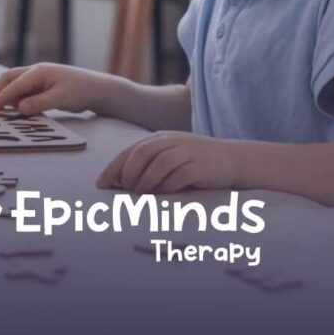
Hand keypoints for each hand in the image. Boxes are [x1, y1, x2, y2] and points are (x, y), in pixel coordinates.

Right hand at [0, 63, 125, 115]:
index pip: (14, 84)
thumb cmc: (81, 91)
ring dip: (9, 96)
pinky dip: (18, 99)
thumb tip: (18, 108)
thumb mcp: (60, 99)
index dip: (1, 97)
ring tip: (8, 112)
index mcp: (39, 72)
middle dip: (0, 92)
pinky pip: (24, 91)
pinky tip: (20, 110)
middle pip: (9, 78)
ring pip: (16, 84)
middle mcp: (36, 72)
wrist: (98, 89)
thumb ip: (38, 103)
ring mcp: (40, 78)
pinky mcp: (43, 86)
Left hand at [96, 132, 237, 192]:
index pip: (132, 150)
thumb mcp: (172, 155)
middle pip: (142, 153)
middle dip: (127, 173)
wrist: (233, 160)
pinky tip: (161, 196)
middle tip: (124, 190)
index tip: (100, 184)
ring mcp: (188, 153)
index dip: (113, 167)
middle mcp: (173, 142)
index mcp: (162, 138)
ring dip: (145, 181)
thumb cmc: (196, 162)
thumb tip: (121, 183)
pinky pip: (179, 176)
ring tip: (139, 195)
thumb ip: (150, 163)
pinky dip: (166, 187)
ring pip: (159, 163)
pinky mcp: (200, 167)